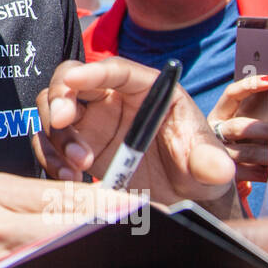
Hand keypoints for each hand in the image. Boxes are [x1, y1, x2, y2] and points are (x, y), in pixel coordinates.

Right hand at [34, 58, 235, 211]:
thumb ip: (210, 162)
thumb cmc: (197, 168)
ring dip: (57, 137)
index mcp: (146, 89)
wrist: (181, 198)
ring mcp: (90, 122)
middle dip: (60, 98)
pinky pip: (48, 143)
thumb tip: (219, 169)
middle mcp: (111, 98)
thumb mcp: (208, 163)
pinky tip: (69, 179)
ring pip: (53, 110)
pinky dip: (50, 159)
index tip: (74, 80)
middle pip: (71, 80)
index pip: (116, 70)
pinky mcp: (76, 146)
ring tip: (78, 168)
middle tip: (63, 124)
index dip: (92, 71)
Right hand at [207, 73, 267, 182]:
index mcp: (220, 114)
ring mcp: (221, 153)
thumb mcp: (248, 118)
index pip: (231, 94)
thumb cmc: (249, 136)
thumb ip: (260, 104)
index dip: (249, 85)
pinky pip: (248, 173)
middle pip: (238, 126)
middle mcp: (217, 132)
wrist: (222, 170)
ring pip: (245, 152)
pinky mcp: (227, 174)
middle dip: (261, 129)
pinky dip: (264, 172)